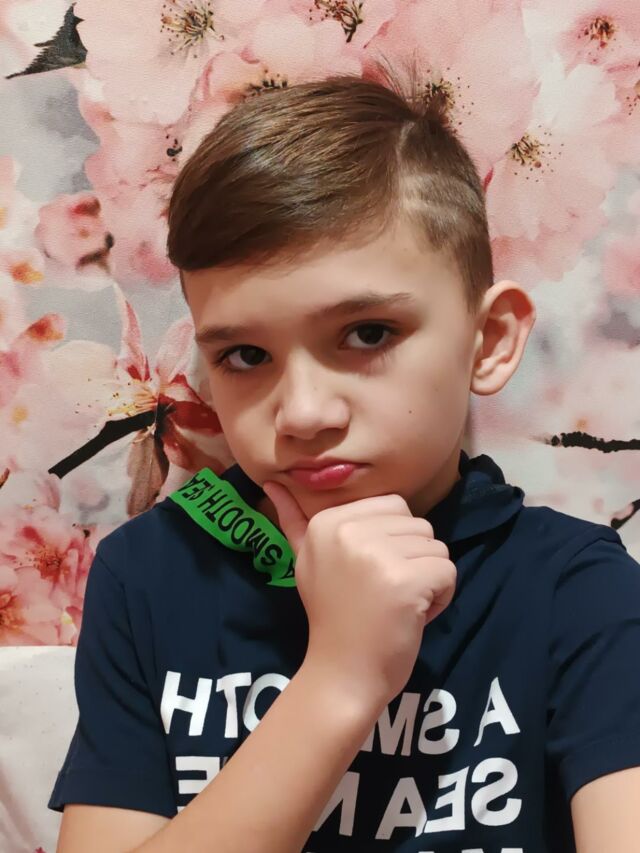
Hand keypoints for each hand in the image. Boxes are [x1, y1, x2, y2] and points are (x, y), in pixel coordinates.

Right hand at [262, 480, 456, 709]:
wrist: (342, 673)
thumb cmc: (331, 615)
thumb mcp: (306, 562)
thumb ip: (293, 520)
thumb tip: (272, 482)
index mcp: (327, 522)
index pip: (394, 506)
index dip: (392, 542)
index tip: (369, 575)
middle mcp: (349, 531)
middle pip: (418, 525)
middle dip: (412, 559)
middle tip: (384, 593)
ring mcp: (377, 555)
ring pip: (436, 548)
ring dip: (428, 578)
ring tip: (397, 604)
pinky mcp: (405, 581)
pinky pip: (447, 571)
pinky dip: (440, 597)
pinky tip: (413, 615)